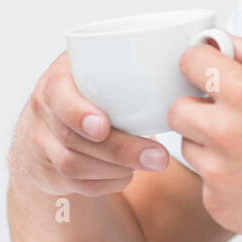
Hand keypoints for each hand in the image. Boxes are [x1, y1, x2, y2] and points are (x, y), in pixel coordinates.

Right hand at [7, 51, 171, 196]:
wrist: (50, 119)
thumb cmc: (92, 88)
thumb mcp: (100, 67)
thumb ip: (136, 65)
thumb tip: (200, 56)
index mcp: (57, 78)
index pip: (58, 95)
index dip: (78, 113)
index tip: (103, 127)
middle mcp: (42, 110)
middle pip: (74, 138)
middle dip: (119, 150)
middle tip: (159, 157)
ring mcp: (40, 142)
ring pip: (73, 165)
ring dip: (116, 168)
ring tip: (151, 163)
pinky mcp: (47, 171)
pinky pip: (76, 185)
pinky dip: (107, 183)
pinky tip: (128, 174)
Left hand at [167, 36, 241, 241]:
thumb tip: (221, 42)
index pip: (188, 62)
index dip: (201, 65)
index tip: (211, 74)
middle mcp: (225, 132)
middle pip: (177, 109)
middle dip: (198, 108)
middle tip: (229, 116)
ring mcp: (218, 173)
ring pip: (188, 147)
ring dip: (209, 144)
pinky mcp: (219, 205)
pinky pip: (204, 182)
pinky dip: (223, 179)